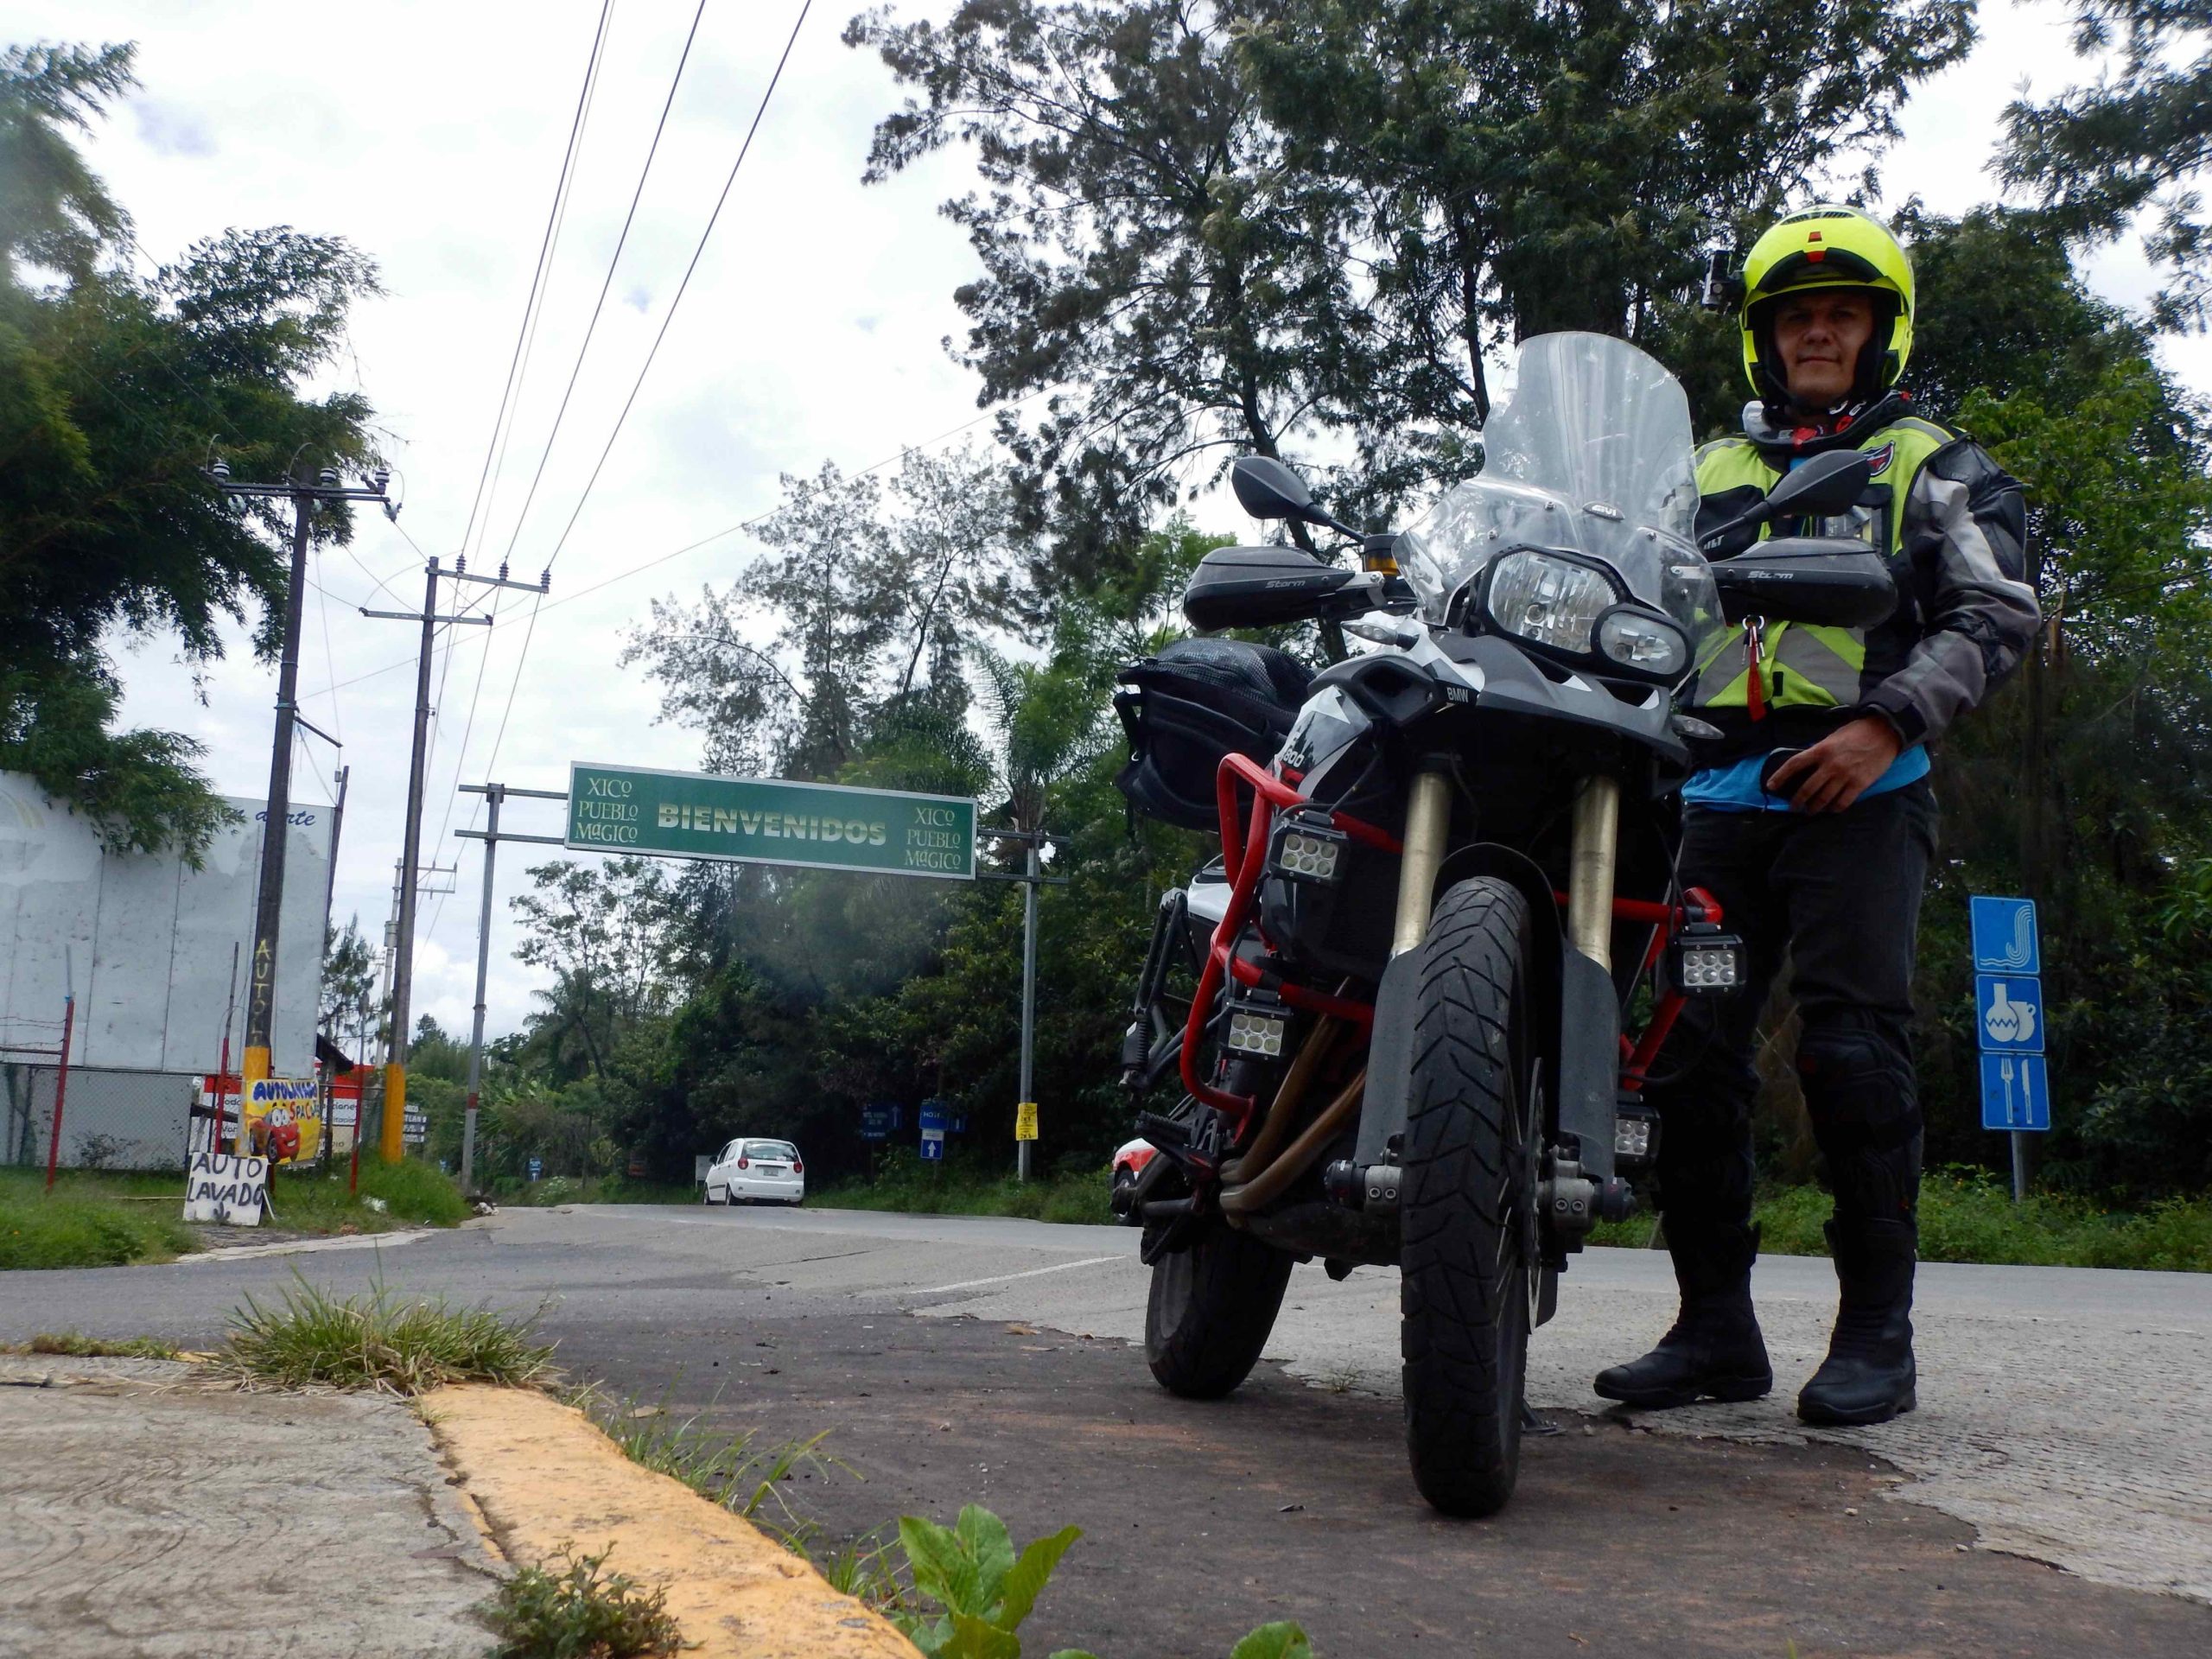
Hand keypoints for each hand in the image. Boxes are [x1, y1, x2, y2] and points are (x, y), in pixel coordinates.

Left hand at [1767, 716, 1902, 813]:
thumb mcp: (1833, 737)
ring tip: (1810, 811)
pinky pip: (1843, 802)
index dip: (1780, 777)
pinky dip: (1835, 808)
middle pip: (1807, 788)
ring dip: (1814, 808)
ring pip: (1823, 798)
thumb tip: (1807, 765)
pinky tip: (1831, 809)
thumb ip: (1819, 751)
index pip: (1794, 764)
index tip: (1771, 787)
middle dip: (1797, 801)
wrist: (1885, 732)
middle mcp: (1830, 764)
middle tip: (1793, 807)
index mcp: (1821, 750)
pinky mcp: (1860, 784)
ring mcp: (1845, 775)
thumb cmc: (1857, 732)